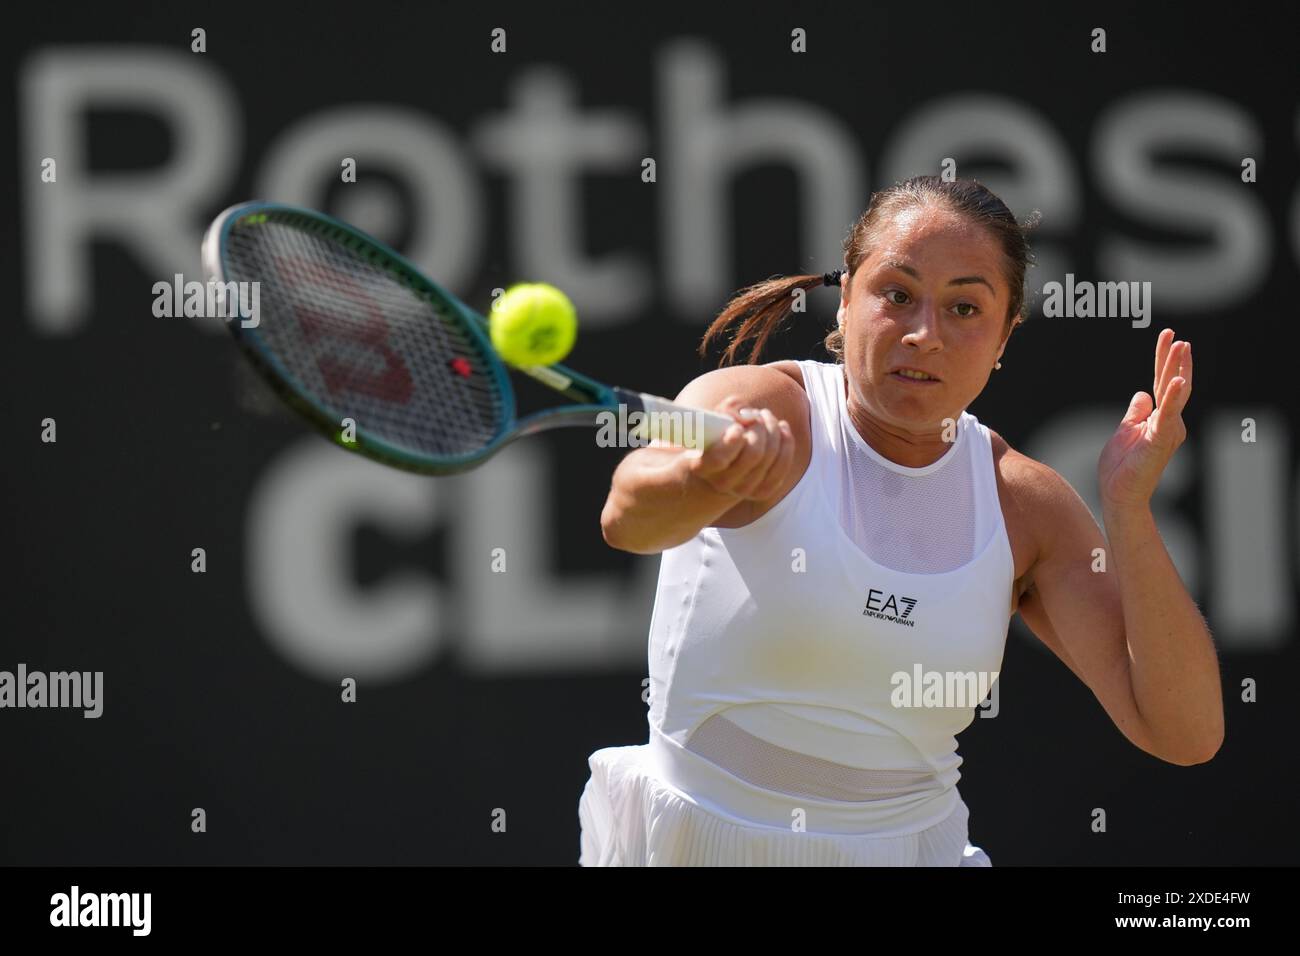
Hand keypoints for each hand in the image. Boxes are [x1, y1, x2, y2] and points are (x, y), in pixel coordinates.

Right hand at [687, 395, 795, 501]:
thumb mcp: (716, 417)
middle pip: (753, 454)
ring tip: (766, 416)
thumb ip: (729, 411)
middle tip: (757, 414)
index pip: (719, 459)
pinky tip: (782, 428)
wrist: (722, 460)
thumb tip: (751, 418)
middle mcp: (721, 483)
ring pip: (769, 456)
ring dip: (772, 429)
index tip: (738, 427)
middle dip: (760, 428)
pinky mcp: (762, 491)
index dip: (733, 441)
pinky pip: (782, 465)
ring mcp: (743, 490)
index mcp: (702, 466)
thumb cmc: (718, 432)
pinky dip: (786, 442)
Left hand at [1098, 327, 1191, 511]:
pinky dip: (1173, 398)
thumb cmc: (1122, 468)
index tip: (1168, 336)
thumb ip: (1136, 412)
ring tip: (1182, 347)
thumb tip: (1143, 393)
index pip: (1163, 383)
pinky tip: (1177, 381)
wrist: (1119, 495)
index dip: (1164, 360)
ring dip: (1178, 369)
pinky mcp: (1160, 441)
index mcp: (1159, 419)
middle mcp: (1168, 423)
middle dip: (1174, 359)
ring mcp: (1167, 431)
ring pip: (1175, 395)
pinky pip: (1168, 416)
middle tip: (1177, 336)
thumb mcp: (1125, 430)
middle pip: (1172, 384)